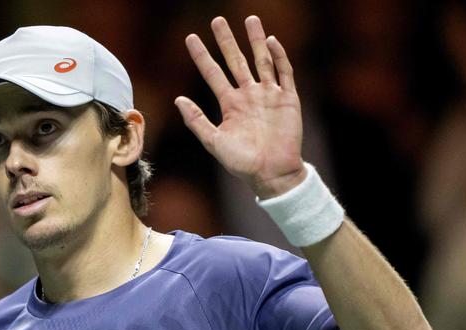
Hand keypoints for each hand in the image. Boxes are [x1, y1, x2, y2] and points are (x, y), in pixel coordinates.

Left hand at [175, 16, 304, 198]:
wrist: (272, 174)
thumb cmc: (242, 163)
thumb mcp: (214, 142)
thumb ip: (196, 121)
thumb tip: (177, 99)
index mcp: (230, 105)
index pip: (213, 74)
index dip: (202, 56)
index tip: (190, 38)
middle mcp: (248, 96)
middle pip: (236, 61)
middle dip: (227, 41)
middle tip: (217, 20)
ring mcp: (269, 96)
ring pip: (261, 61)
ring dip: (256, 40)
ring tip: (250, 19)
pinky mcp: (288, 99)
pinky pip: (284, 73)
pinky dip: (279, 56)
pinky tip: (271, 41)